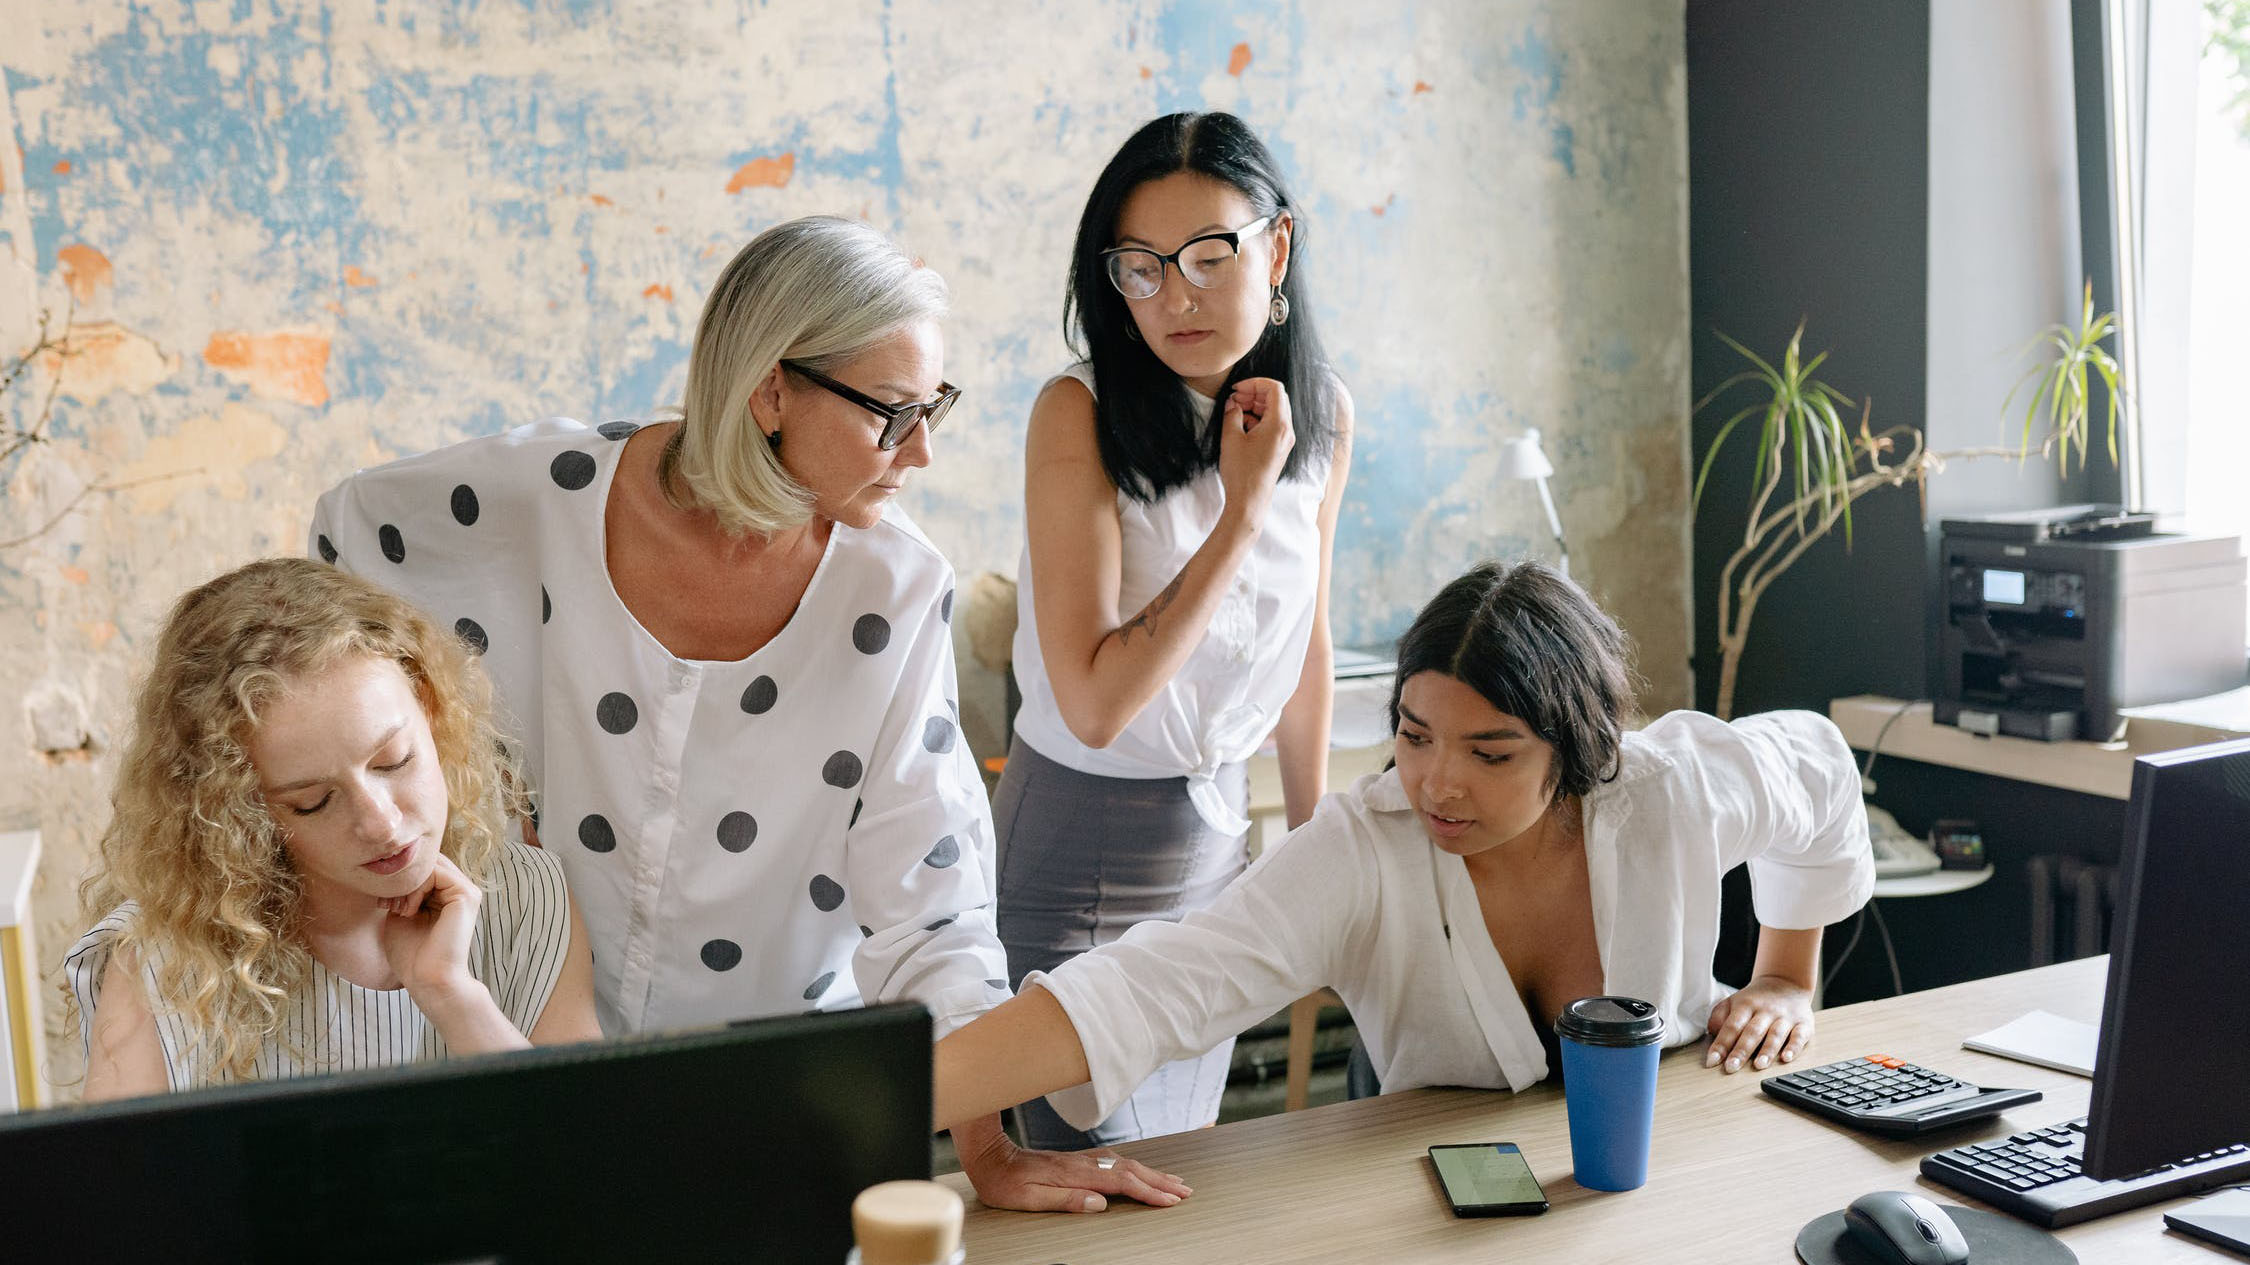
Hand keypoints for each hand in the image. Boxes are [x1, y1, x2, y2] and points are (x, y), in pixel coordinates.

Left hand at [379, 851, 482, 1001]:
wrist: (428, 979)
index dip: (400, 878)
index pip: (424, 867)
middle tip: (387, 904)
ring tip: (399, 910)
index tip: (383, 903)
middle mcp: (461, 889)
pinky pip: (436, 873)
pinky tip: (409, 910)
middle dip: (403, 879)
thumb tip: (393, 869)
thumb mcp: (402, 912)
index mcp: (448, 894)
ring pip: (429, 865)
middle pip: (427, 862)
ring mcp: (467, 890)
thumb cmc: (412, 954)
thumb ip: (403, 890)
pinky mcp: (466, 894)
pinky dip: (416, 888)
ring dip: (407, 884)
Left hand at [954, 1124, 1192, 1213]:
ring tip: (1173, 1181)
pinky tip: (1141, 1170)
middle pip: (1131, 1171)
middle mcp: (1083, 1164)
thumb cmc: (1005, 1181)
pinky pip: (1115, 1161)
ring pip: (1126, 1164)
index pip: (1122, 1183)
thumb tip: (1100, 1203)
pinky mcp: (1077, 1159)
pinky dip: (1135, 1167)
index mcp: (1075, 1175)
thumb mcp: (1029, 1198)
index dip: (1149, 1192)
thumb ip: (1066, 1201)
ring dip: (1152, 1173)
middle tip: (1185, 1192)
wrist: (989, 1153)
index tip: (1170, 1201)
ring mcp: (1081, 1159)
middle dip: (1160, 1182)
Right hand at [1216, 376, 1294, 529]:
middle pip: (1276, 398)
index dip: (1254, 383)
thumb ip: (1232, 414)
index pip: (1274, 388)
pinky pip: (1272, 425)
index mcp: (1279, 424)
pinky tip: (1241, 426)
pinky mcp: (1279, 448)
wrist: (1250, 502)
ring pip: (1274, 411)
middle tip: (1234, 399)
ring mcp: (1285, 440)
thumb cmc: (1241, 472)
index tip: (1237, 389)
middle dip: (1254, 394)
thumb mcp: (1231, 438)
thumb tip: (1233, 402)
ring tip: (1235, 412)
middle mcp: (1287, 430)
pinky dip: (1258, 419)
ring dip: (1255, 406)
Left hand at [1704, 974, 1814, 1072]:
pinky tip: (1787, 1058)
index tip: (1712, 1061)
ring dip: (1767, 1051)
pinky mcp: (1804, 1023)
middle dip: (1741, 1051)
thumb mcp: (1733, 1002)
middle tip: (1731, 1068)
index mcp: (1745, 1005)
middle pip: (1752, 1032)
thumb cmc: (1755, 1000)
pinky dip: (1794, 1047)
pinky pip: (1800, 1035)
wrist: (1785, 983)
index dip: (1721, 1044)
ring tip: (1758, 1065)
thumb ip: (1719, 1017)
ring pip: (1775, 1035)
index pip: (1731, 1026)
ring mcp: (1785, 1018)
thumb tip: (1712, 1034)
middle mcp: (1765, 1011)